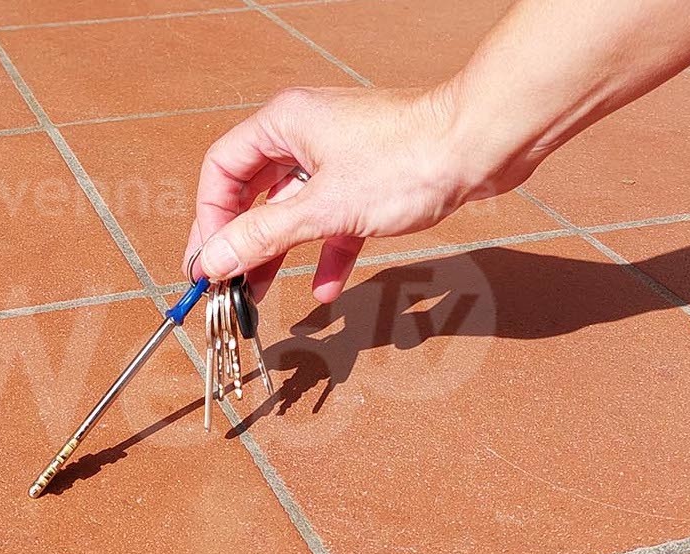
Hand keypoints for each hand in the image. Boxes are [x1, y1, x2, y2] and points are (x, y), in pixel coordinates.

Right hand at [181, 86, 523, 303]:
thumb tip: (211, 261)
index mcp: (283, 123)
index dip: (209, 219)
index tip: (207, 263)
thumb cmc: (405, 159)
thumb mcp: (322, 208)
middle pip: (254, 193)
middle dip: (243, 242)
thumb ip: (262, 236)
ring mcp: (338, 156)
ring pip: (293, 209)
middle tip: (228, 283)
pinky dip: (327, 251)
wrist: (482, 145)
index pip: (222, 171)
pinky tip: (327, 289)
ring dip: (279, 252)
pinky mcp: (368, 178)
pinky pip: (333, 218)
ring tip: (262, 294)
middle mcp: (304, 134)